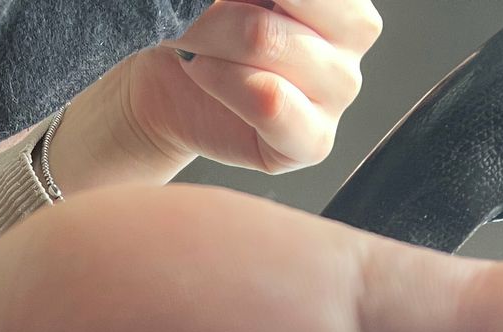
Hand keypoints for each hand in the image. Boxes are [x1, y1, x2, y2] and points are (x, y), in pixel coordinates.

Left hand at [43, 0, 381, 191]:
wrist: (150, 80)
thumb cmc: (182, 19)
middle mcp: (353, 41)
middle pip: (311, 4)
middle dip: (232, 1)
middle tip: (193, 11)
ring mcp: (337, 96)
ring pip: (283, 56)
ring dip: (218, 38)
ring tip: (191, 42)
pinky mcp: (310, 145)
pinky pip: (294, 125)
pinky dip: (237, 94)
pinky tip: (204, 78)